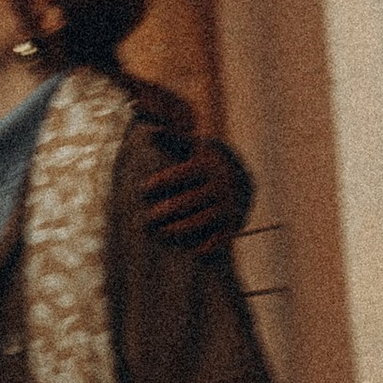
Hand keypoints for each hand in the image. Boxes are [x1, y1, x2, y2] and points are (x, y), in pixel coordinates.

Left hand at [140, 134, 250, 253]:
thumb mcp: (191, 149)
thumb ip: (172, 139)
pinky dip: (207, 246)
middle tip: (146, 220)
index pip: (182, 174)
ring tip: (160, 233)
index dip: (161, 182)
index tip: (142, 190)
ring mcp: (227, 205)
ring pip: (201, 221)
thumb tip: (151, 131)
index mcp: (207, 165)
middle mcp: (219, 185)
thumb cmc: (203, 163)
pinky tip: (190, 251)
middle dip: (166, 212)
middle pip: (189, 201)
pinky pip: (220, 238)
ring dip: (179, 229)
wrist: (240, 180)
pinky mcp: (233, 224)